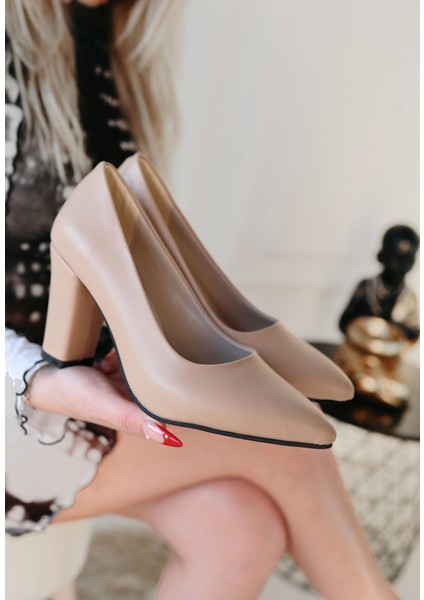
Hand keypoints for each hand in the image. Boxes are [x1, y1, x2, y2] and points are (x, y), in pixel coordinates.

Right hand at [28, 351, 181, 446]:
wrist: (49, 379)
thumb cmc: (76, 394)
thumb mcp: (105, 405)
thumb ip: (133, 419)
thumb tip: (169, 438)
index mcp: (139, 418)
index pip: (172, 411)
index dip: (175, 394)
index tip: (163, 378)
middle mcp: (138, 405)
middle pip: (162, 384)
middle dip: (146, 370)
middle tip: (125, 368)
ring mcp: (131, 389)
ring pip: (148, 368)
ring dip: (131, 361)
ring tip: (111, 366)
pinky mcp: (124, 375)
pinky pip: (135, 360)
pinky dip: (122, 356)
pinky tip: (107, 362)